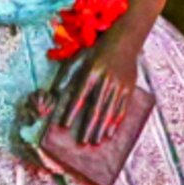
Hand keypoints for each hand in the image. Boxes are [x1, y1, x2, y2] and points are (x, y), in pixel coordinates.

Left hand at [48, 29, 141, 144]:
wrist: (124, 41)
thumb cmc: (97, 51)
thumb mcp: (79, 57)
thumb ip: (66, 74)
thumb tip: (55, 92)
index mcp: (91, 72)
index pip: (79, 96)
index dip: (71, 111)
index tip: (64, 125)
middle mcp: (106, 80)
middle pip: (95, 108)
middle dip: (88, 127)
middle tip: (82, 142)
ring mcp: (119, 85)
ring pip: (109, 111)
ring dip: (102, 128)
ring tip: (95, 142)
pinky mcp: (129, 88)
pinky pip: (122, 108)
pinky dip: (115, 122)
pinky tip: (110, 133)